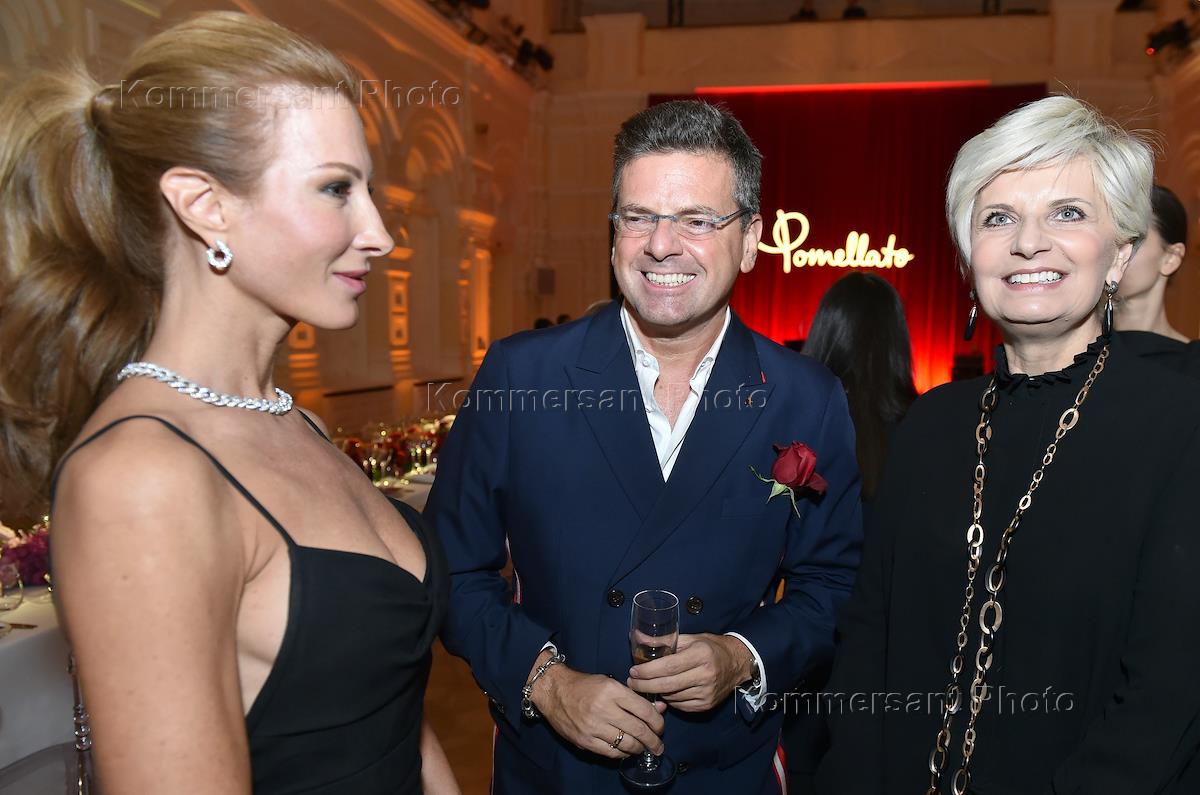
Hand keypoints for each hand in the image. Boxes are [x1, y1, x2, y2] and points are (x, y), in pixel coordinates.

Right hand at [531, 658, 666, 758]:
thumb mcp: (611, 683)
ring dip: (640, 748)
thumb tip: (659, 709)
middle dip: (653, 741)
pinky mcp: (585, 741)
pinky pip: (611, 753)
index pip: (644, 711)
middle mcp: (603, 709)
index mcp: (612, 691)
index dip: (657, 722)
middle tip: (658, 745)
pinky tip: (627, 750)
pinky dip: (623, 753)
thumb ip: (635, 698)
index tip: (660, 727)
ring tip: (644, 748)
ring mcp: (593, 727)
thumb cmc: (585, 685)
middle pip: (638, 730)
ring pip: (627, 744)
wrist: (554, 691)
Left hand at [626, 633, 752, 711]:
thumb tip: (638, 638)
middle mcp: (705, 675)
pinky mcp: (706, 705)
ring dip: (655, 692)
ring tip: (645, 686)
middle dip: (645, 685)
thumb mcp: (690, 639)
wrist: (737, 663)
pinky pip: (680, 705)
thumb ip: (665, 640)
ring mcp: (707, 692)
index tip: (633, 671)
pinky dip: (668, 699)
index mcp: (701, 655)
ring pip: (672, 696)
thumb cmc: (710, 647)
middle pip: (668, 684)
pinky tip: (663, 692)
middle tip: (631, 682)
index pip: (669, 666)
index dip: (648, 671)